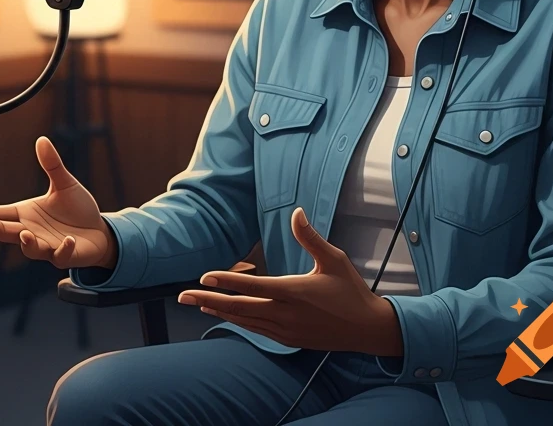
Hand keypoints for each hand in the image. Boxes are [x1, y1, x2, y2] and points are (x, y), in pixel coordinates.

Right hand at [0, 135, 115, 269]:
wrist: (99, 231)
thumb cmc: (77, 209)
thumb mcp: (65, 184)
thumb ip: (52, 165)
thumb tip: (42, 139)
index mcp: (27, 214)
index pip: (0, 213)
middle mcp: (32, 231)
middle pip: (6, 232)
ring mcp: (47, 245)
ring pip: (31, 249)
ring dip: (27, 244)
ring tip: (25, 235)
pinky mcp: (65, 255)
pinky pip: (60, 255)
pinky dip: (63, 249)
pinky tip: (69, 240)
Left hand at [177, 207, 403, 356]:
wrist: (368, 329)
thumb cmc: (351, 290)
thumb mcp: (334, 259)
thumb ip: (311, 237)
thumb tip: (296, 212)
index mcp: (295, 292)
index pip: (253, 286)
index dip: (227, 281)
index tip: (203, 277)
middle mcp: (287, 314)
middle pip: (240, 308)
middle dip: (209, 301)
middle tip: (183, 296)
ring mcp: (287, 330)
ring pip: (246, 321)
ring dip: (220, 312)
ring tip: (198, 304)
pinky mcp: (290, 340)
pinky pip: (257, 330)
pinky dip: (239, 322)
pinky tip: (227, 315)